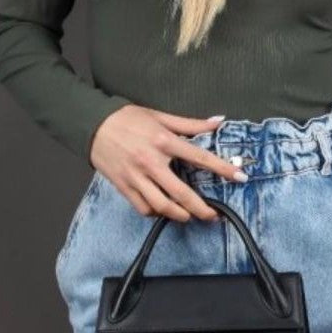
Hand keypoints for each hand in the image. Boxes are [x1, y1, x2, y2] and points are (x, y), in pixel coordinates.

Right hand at [89, 105, 249, 222]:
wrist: (92, 124)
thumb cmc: (127, 118)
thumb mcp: (160, 116)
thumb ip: (190, 124)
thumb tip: (217, 123)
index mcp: (163, 140)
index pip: (199, 157)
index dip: (223, 168)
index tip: (240, 177)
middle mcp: (151, 161)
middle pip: (181, 192)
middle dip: (201, 208)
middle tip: (213, 215)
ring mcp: (136, 176)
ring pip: (162, 206)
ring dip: (179, 215)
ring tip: (189, 216)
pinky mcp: (123, 186)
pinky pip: (143, 207)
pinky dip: (156, 213)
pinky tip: (165, 211)